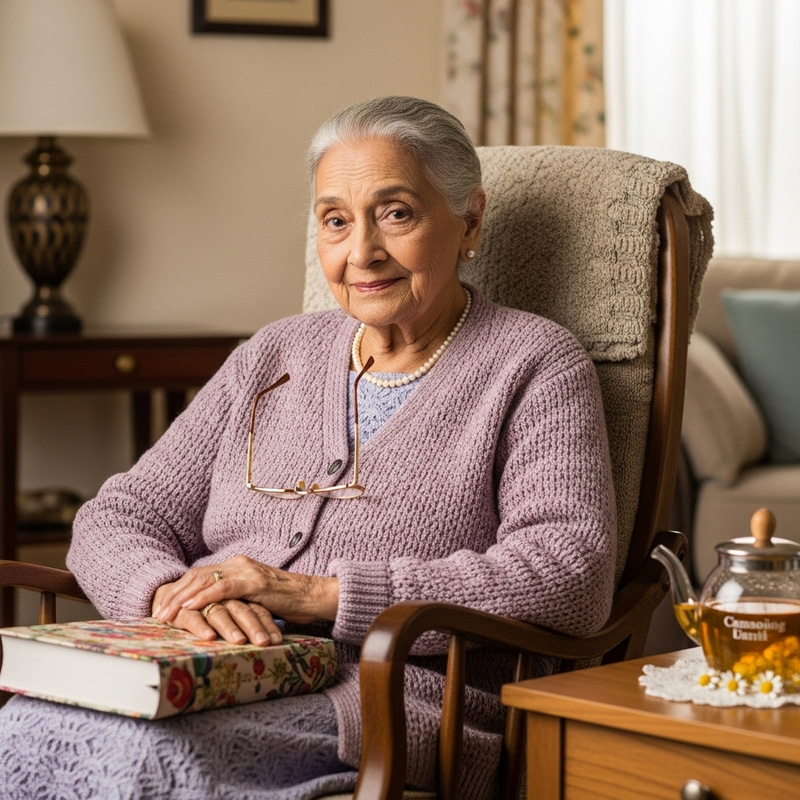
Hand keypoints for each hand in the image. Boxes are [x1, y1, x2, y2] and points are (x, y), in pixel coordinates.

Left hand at [151, 555, 338, 644]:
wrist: (312, 597)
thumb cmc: (285, 603)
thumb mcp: (253, 601)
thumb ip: (235, 602)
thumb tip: (215, 618)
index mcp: (236, 567)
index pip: (199, 575)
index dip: (178, 590)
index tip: (161, 608)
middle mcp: (238, 564)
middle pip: (196, 575)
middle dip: (173, 594)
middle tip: (155, 612)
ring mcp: (246, 571)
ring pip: (204, 579)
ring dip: (181, 597)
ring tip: (165, 613)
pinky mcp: (254, 582)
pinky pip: (222, 587)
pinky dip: (202, 597)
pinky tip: (189, 608)